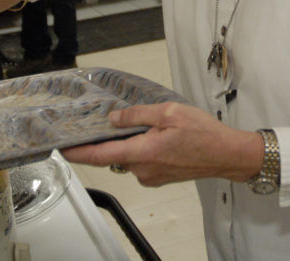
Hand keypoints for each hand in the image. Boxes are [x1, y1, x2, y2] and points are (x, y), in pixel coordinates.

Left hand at [60, 102, 263, 186]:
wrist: (227, 154)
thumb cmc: (203, 133)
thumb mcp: (168, 112)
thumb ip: (138, 114)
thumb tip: (114, 119)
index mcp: (142, 153)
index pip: (99, 156)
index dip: (78, 152)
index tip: (62, 148)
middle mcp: (142, 170)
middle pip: (113, 155)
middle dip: (109, 139)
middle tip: (110, 119)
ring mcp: (151, 176)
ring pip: (128, 158)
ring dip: (129, 143)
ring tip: (145, 124)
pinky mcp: (160, 177)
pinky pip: (141, 162)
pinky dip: (140, 149)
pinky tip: (154, 136)